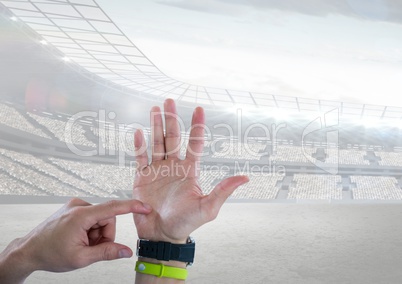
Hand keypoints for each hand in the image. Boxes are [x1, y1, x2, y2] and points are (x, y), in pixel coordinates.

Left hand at [0, 198, 151, 282]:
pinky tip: (79, 238)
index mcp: (81, 216)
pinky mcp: (73, 208)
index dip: (132, 207)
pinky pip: (92, 217)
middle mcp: (78, 206)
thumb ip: (107, 253)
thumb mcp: (81, 258)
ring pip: (101, 219)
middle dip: (104, 235)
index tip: (145, 207)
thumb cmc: (50, 254)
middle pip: (107, 219)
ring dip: (96, 234)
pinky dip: (90, 229)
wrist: (29, 250)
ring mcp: (75, 206)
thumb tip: (126, 251)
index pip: (113, 208)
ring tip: (82, 244)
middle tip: (91, 248)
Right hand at [132, 99, 248, 243]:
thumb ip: (223, 191)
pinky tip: (139, 132)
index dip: (197, 125)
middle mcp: (173, 166)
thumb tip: (245, 177)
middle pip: (172, 137)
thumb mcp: (207, 208)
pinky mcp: (142, 178)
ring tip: (155, 109)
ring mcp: (157, 171)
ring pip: (156, 143)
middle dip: (171, 118)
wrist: (162, 236)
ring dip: (155, 126)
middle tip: (169, 100)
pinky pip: (140, 158)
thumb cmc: (186, 224)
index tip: (199, 108)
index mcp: (189, 170)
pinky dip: (139, 145)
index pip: (194, 143)